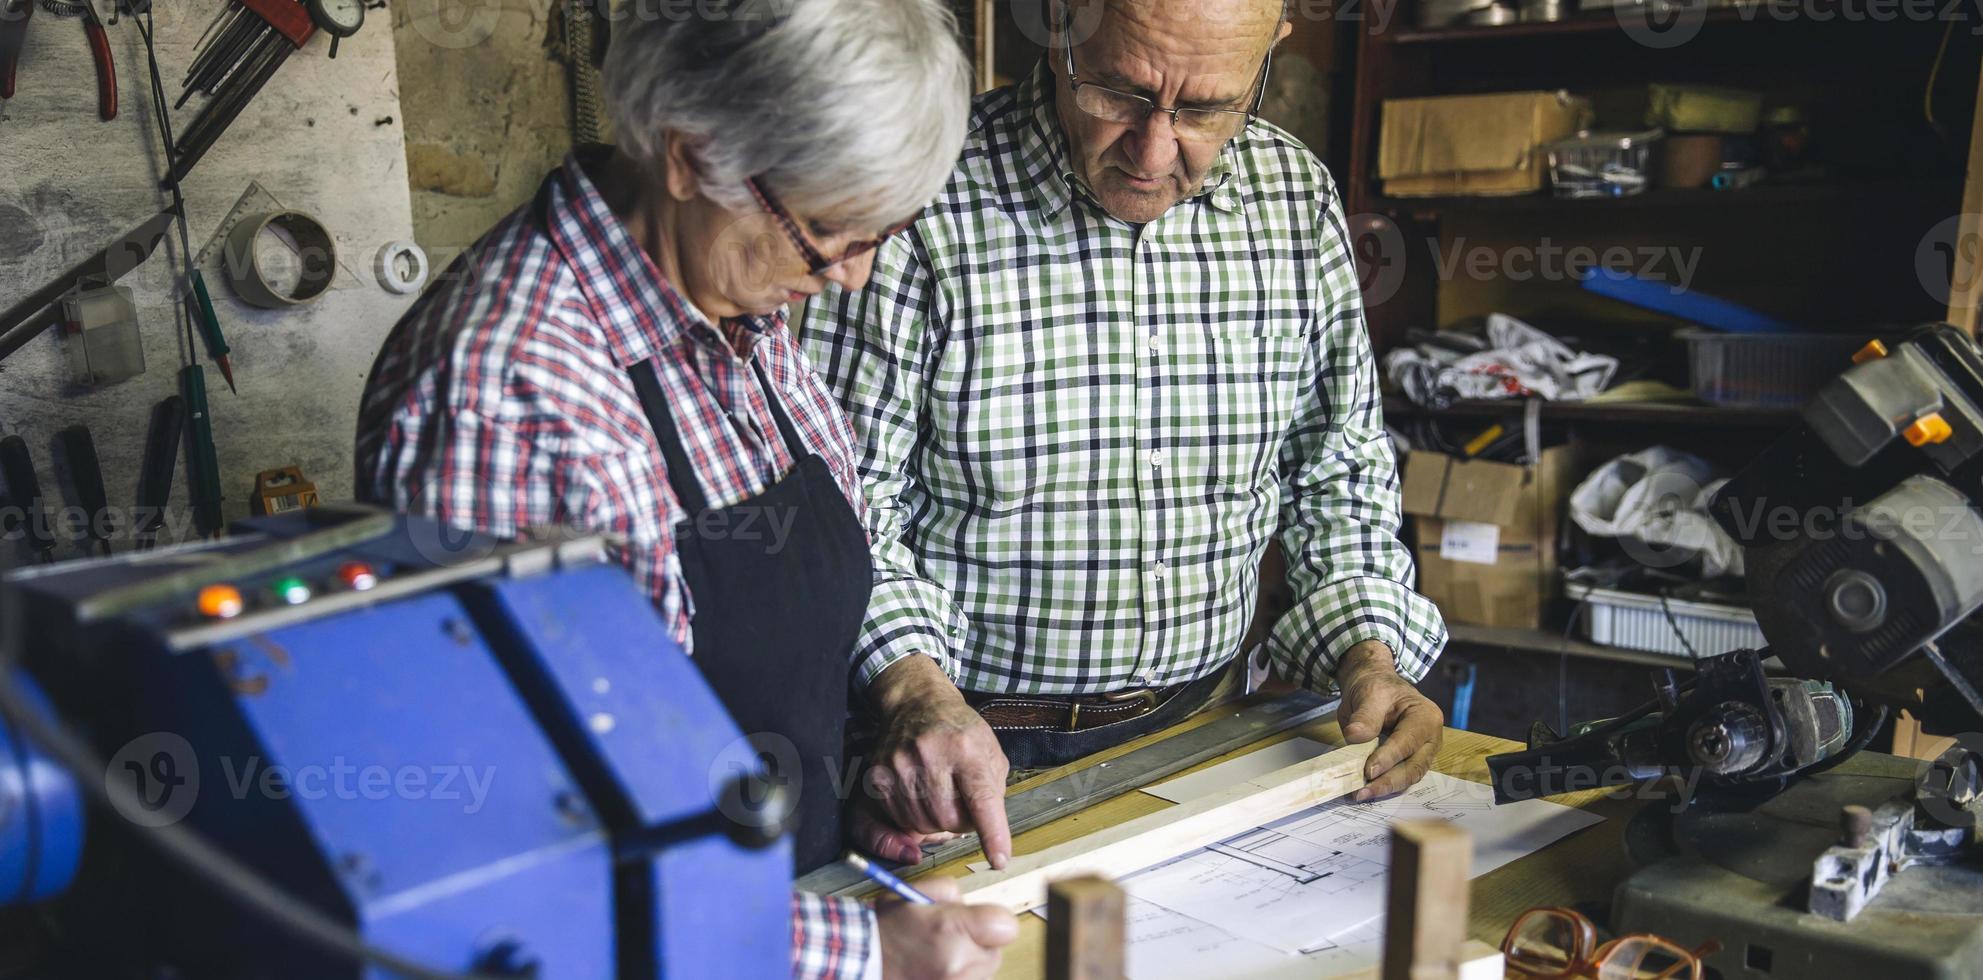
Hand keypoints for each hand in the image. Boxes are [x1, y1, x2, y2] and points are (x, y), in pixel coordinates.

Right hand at [865, 655, 1013, 867]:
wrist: (916, 704)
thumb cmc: (959, 731)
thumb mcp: (989, 751)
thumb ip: (993, 792)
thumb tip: (988, 834)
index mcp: (965, 747)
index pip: (981, 799)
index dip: (992, 833)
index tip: (999, 860)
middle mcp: (929, 755)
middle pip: (951, 821)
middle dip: (962, 822)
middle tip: (963, 802)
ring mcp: (899, 766)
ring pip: (924, 826)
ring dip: (938, 821)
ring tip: (942, 795)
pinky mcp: (879, 776)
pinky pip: (901, 820)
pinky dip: (916, 817)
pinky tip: (922, 795)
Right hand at [875, 876, 1018, 979]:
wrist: (859, 961)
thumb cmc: (884, 928)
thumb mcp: (915, 893)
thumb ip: (952, 893)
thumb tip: (970, 906)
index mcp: (952, 929)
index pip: (1006, 926)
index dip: (994, 921)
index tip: (977, 922)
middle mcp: (959, 963)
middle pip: (996, 952)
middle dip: (977, 944)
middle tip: (948, 940)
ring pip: (982, 972)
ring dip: (968, 964)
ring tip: (937, 957)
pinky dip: (957, 976)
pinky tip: (934, 970)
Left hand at [1336, 640, 1443, 800]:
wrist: (1375, 686)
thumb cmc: (1376, 687)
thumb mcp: (1369, 693)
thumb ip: (1365, 716)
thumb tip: (1355, 736)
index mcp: (1426, 717)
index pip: (1407, 742)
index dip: (1388, 758)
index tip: (1368, 771)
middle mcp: (1431, 738)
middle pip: (1413, 767)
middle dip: (1388, 782)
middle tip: (1362, 792)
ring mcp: (1423, 752)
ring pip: (1408, 777)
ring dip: (1385, 788)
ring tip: (1360, 795)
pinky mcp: (1410, 762)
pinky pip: (1400, 778)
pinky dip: (1383, 786)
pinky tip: (1365, 791)